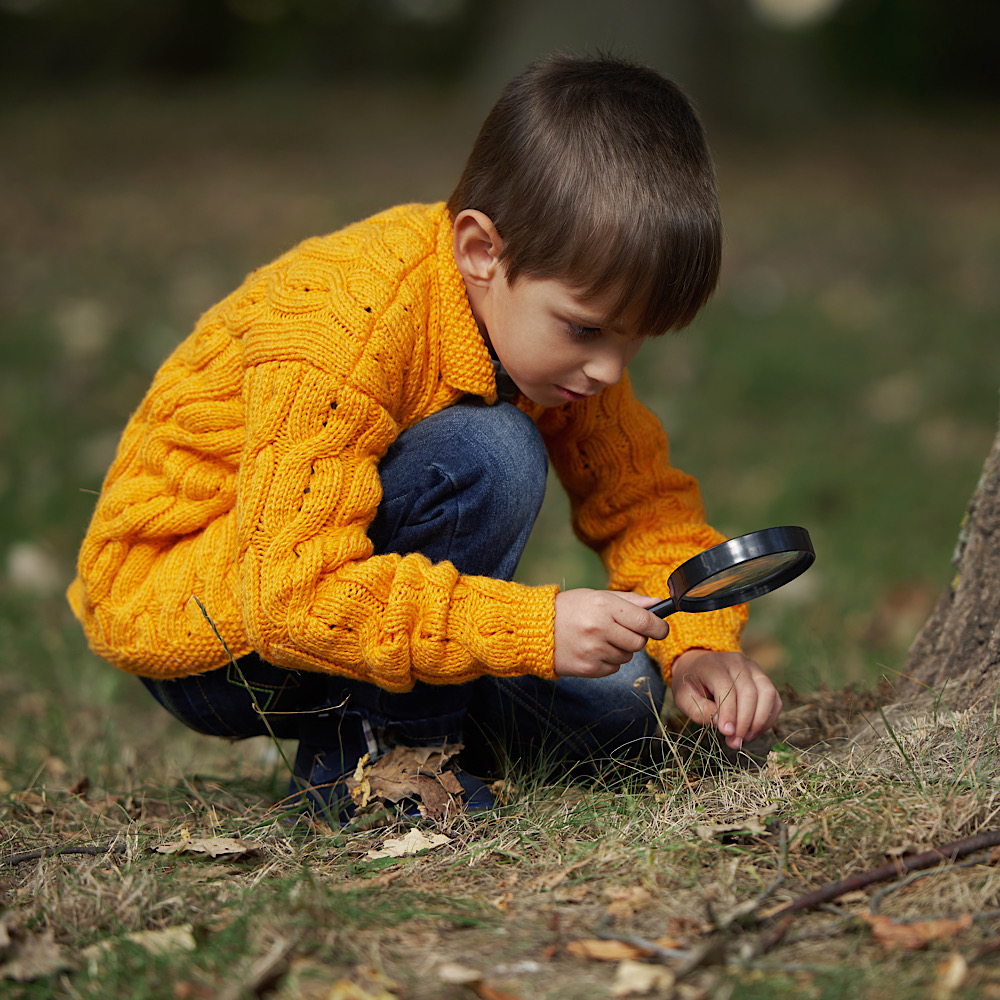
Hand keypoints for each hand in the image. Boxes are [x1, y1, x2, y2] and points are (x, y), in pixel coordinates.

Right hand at [554, 590, 669, 677]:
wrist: (535, 629)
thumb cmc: (570, 608)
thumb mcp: (597, 596)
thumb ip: (630, 601)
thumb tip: (658, 604)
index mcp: (603, 606)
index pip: (645, 621)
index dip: (659, 627)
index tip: (661, 628)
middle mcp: (599, 628)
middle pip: (639, 643)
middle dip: (636, 638)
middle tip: (620, 630)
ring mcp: (593, 650)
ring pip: (627, 656)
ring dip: (620, 649)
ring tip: (600, 638)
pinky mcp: (587, 668)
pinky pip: (613, 668)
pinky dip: (608, 660)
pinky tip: (592, 649)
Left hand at [669, 649, 781, 749]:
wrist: (699, 667)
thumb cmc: (690, 685)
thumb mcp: (682, 697)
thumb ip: (699, 710)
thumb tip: (721, 723)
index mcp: (713, 664)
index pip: (726, 687)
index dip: (728, 712)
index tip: (726, 733)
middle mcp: (736, 662)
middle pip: (749, 692)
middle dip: (744, 722)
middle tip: (735, 742)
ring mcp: (753, 669)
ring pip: (767, 694)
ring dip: (759, 721)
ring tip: (744, 738)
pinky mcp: (763, 679)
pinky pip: (774, 699)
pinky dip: (767, 719)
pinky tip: (753, 731)